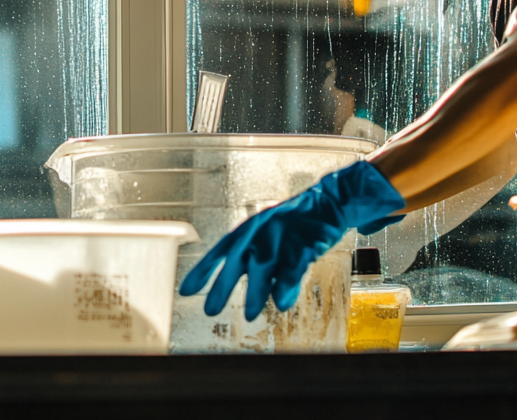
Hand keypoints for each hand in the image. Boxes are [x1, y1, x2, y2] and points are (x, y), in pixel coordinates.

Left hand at [178, 160, 404, 319]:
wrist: (330, 202)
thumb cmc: (296, 224)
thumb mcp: (270, 239)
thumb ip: (257, 265)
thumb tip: (249, 293)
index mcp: (248, 229)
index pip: (219, 251)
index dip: (203, 271)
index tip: (186, 291)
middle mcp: (260, 231)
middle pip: (236, 260)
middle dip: (222, 286)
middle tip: (209, 310)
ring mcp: (281, 235)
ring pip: (263, 265)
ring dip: (255, 291)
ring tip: (250, 315)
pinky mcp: (304, 242)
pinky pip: (292, 267)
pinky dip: (286, 285)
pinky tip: (281, 302)